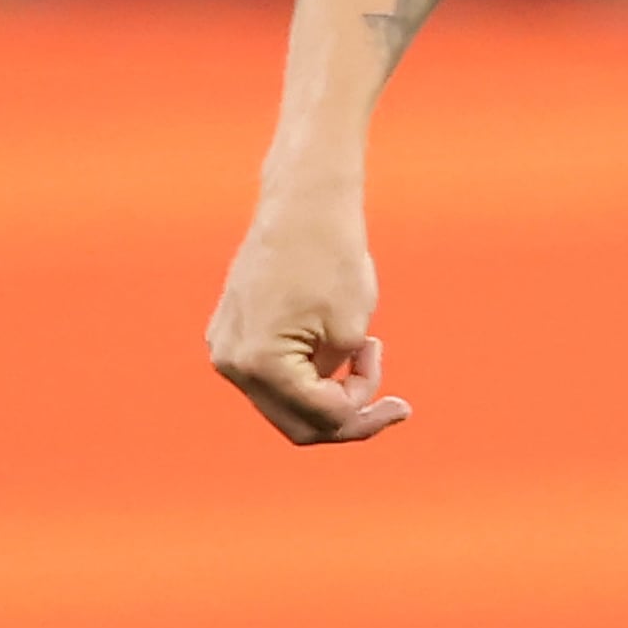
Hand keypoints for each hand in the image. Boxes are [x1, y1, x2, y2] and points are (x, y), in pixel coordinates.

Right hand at [208, 190, 414, 443]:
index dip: (365, 415)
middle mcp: (232, 363)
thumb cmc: (333, 260)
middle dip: (348, 417)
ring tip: (367, 351)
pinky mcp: (233, 334)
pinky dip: (310, 374)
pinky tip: (343, 347)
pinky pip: (275, 375)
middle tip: (394, 405)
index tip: (401, 398)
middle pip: (296, 422)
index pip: (321, 418)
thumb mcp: (351, 332)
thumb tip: (324, 407)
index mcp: (260, 364)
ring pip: (285, 402)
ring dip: (330, 392)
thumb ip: (337, 384)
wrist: (303, 204)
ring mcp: (226, 349)